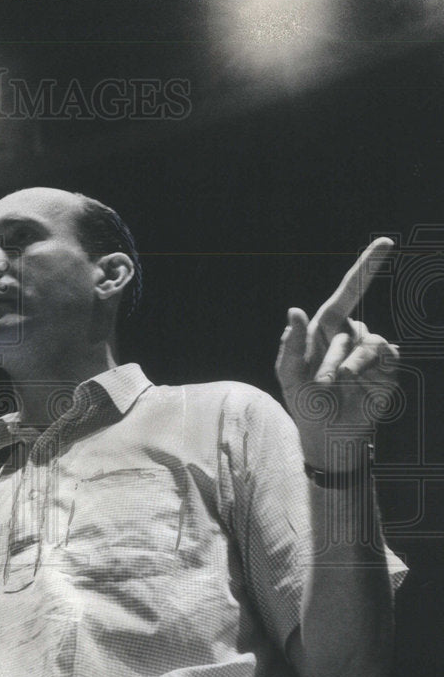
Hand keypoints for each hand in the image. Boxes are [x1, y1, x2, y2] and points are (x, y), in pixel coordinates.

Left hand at [275, 237, 399, 469]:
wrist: (330, 434)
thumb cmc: (305, 402)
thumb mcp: (289, 375)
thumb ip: (291, 343)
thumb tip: (295, 309)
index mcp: (325, 329)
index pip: (346, 293)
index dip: (366, 268)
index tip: (387, 243)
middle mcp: (350, 335)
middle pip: (348, 330)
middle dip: (332, 360)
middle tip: (323, 384)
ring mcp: (370, 350)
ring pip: (367, 343)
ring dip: (348, 367)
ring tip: (337, 386)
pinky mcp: (387, 367)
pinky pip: (384, 356)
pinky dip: (368, 370)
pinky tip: (358, 384)